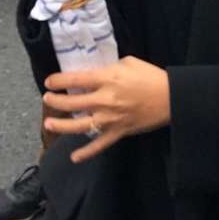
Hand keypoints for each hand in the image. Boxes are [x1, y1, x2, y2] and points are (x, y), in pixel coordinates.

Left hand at [42, 56, 170, 161]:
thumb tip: (96, 74)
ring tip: (49, 124)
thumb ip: (109, 68)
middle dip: (55, 102)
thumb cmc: (151, 77)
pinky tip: (74, 157)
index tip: (49, 82)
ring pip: (80, 126)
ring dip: (62, 126)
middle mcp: (105, 100)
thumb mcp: (129, 62)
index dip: (59, 80)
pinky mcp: (119, 132)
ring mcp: (110, 119)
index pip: (76, 80)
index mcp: (107, 79)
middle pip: (73, 103)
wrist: (171, 98)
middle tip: (47, 99)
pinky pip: (100, 145)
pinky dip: (86, 153)